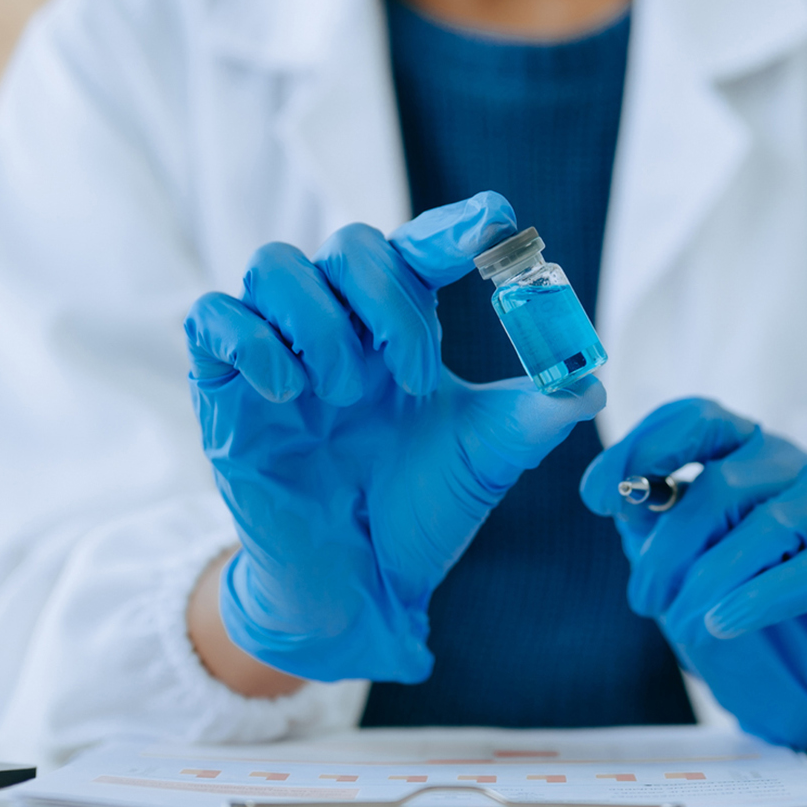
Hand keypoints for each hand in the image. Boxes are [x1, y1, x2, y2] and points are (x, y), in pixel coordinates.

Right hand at [185, 193, 603, 682]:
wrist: (359, 586)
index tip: (497, 220)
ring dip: (322, 323)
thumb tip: (591, 381)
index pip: (419, 249)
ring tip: (349, 392)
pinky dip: (255, 343)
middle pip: (350, 244)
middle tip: (417, 378)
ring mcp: (279, 353)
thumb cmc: (419, 508)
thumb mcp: (489, 456)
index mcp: (402, 328)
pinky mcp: (222, 389)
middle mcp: (341, 326)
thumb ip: (539, 413)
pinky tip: (292, 395)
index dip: (454, 226)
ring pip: (276, 266)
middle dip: (390, 299)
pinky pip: (214, 318)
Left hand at [580, 399, 806, 766]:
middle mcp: (805, 470)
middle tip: (643, 597)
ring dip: (711, 579)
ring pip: (769, 525)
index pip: (699, 420)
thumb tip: (618, 498)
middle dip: (670, 545)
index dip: (643, 445)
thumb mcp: (690, 571)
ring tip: (683, 624)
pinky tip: (726, 624)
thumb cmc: (755, 619)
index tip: (595, 494)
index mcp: (755, 456)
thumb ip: (658, 529)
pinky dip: (762, 598)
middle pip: (725, 483)